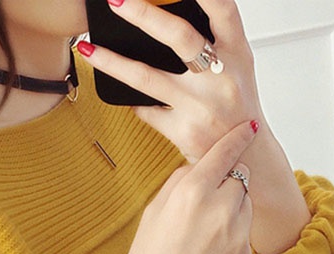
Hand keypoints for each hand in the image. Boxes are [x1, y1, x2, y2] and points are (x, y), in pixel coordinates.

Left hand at [83, 0, 260, 160]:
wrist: (247, 158)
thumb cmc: (237, 107)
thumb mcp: (238, 66)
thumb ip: (214, 39)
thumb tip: (168, 12)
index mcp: (238, 54)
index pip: (223, 9)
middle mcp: (220, 78)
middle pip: (179, 37)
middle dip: (143, 14)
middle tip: (116, 0)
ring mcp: (200, 107)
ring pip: (146, 78)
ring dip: (112, 61)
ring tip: (86, 48)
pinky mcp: (183, 132)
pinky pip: (146, 110)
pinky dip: (134, 102)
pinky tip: (124, 94)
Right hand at [116, 120, 255, 253]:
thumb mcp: (152, 214)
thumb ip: (178, 183)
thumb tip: (196, 167)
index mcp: (191, 193)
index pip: (225, 153)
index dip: (238, 137)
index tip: (249, 128)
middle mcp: (220, 210)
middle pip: (239, 178)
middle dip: (227, 183)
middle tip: (205, 205)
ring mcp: (237, 236)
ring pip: (245, 206)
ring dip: (232, 210)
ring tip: (204, 236)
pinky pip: (245, 234)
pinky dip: (232, 237)